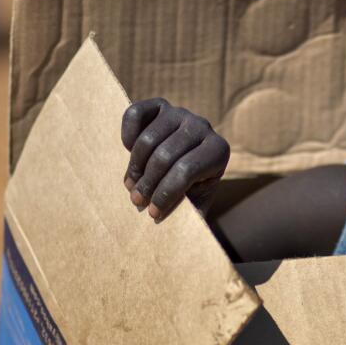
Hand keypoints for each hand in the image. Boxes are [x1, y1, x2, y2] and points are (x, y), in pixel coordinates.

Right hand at [121, 98, 229, 220]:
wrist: (189, 168)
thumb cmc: (193, 190)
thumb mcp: (198, 204)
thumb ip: (190, 214)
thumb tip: (176, 239)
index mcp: (218, 150)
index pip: (186, 172)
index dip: (165, 194)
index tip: (153, 213)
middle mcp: (202, 126)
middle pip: (163, 157)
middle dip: (147, 184)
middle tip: (137, 202)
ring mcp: (180, 113)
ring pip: (147, 140)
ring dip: (135, 168)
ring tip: (132, 187)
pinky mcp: (159, 105)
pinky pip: (134, 114)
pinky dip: (127, 135)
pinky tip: (127, 153)